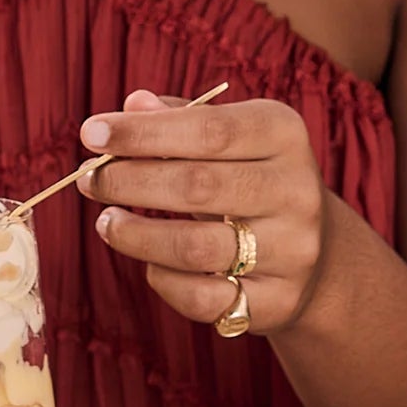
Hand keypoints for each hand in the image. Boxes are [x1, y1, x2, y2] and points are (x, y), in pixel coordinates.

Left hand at [79, 89, 330, 334]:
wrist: (316, 250)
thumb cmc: (251, 178)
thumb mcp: (231, 136)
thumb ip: (184, 119)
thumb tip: (133, 104)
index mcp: (284, 134)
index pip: (208, 129)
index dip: (143, 132)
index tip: (91, 133)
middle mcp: (296, 191)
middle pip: (197, 186)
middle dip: (129, 181)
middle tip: (89, 180)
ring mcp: (292, 250)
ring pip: (196, 248)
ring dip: (135, 236)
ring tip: (107, 222)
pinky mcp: (278, 301)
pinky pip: (204, 298)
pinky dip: (164, 280)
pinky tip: (148, 261)